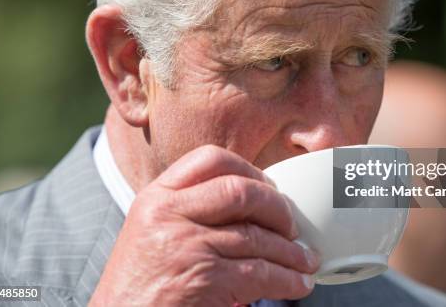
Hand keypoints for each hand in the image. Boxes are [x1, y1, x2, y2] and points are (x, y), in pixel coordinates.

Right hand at [89, 145, 318, 305]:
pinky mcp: (203, 279)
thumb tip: (253, 204)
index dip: (250, 169)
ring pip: (256, 236)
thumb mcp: (154, 232)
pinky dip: (287, 280)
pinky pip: (260, 273)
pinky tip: (297, 284)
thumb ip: (192, 210)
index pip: (211, 159)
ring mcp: (186, 244)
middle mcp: (169, 213)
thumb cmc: (140, 285)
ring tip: (305, 260)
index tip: (270, 186)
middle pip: (242, 191)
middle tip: (293, 226)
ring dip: (291, 252)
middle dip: (279, 208)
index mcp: (157, 196)